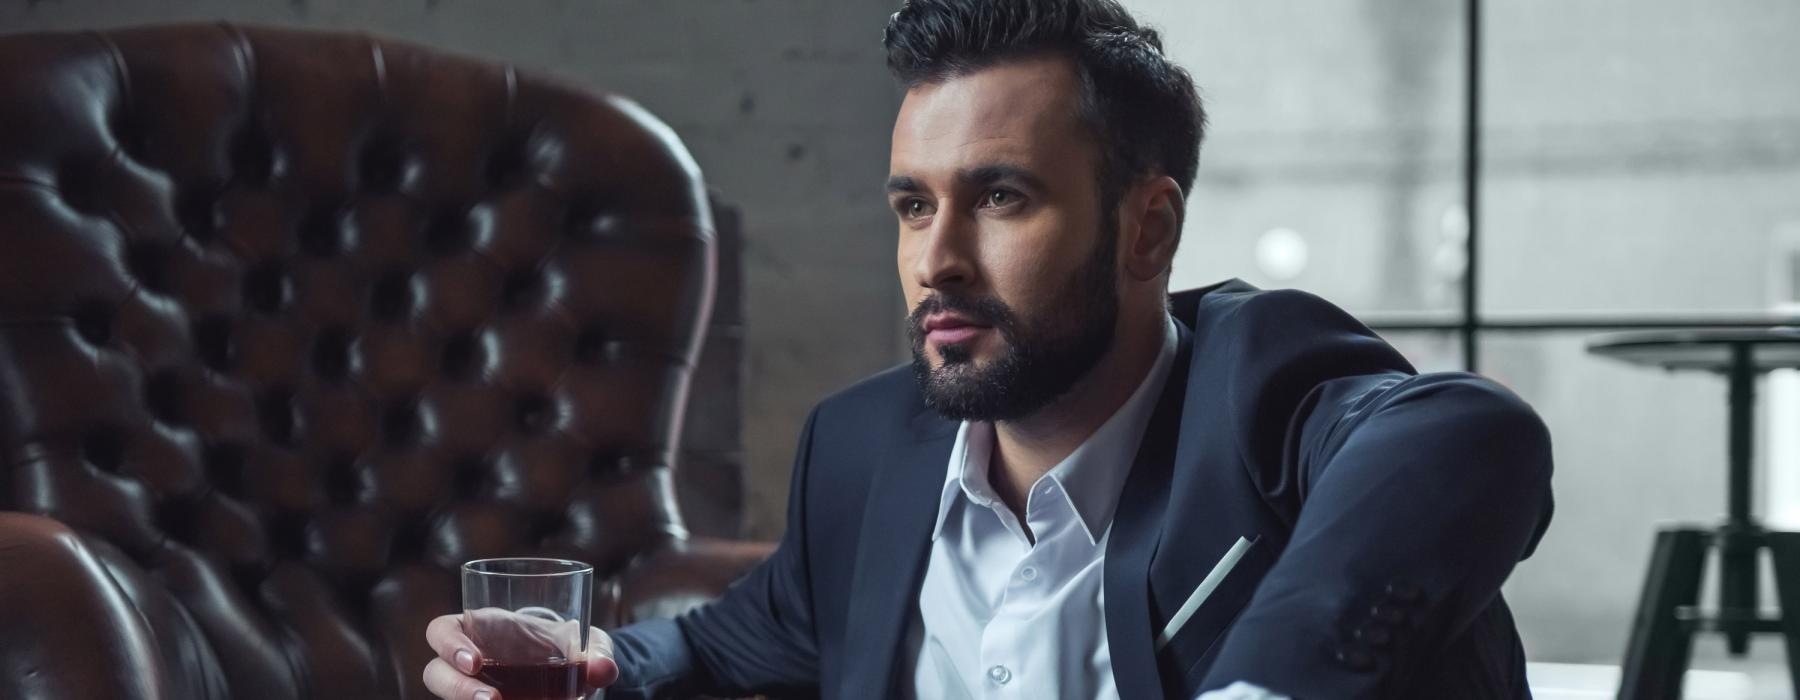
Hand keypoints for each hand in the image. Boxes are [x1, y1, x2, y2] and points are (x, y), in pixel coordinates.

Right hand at [424, 613, 619, 698]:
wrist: (575, 672)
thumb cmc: (569, 645)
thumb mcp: (588, 644)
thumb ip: (598, 653)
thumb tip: (604, 668)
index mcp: (481, 627)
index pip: (442, 631)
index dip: (449, 644)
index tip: (476, 662)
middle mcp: (467, 659)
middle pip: (436, 673)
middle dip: (456, 688)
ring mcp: (472, 685)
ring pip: (446, 695)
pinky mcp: (482, 699)